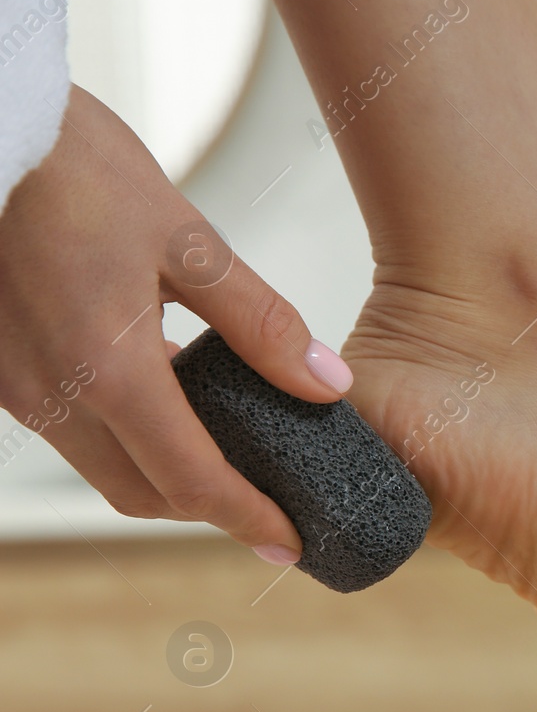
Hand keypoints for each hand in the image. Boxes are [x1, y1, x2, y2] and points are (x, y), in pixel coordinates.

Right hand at [0, 85, 350, 562]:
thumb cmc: (76, 168)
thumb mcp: (188, 239)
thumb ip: (261, 322)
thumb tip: (329, 385)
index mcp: (107, 370)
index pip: (191, 480)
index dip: (248, 518)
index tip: (291, 542)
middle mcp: (52, 394)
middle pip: (143, 492)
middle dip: (211, 508)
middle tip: (274, 506)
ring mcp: (17, 384)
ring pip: (104, 467)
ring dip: (168, 475)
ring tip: (239, 461)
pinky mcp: (3, 364)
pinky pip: (76, 429)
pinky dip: (131, 438)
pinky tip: (177, 405)